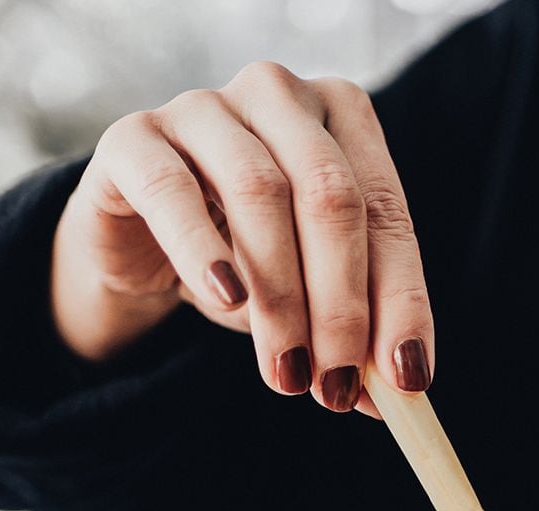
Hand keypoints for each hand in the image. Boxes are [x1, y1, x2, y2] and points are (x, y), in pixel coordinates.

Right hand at [50, 62, 432, 414]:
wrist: (140, 242)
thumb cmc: (243, 255)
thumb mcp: (310, 290)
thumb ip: (355, 330)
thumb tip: (398, 390)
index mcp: (343, 113)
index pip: (386, 210)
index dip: (401, 298)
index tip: (405, 376)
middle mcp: (278, 93)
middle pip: (331, 195)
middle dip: (341, 304)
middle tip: (337, 383)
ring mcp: (202, 106)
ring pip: (259, 192)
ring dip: (279, 296)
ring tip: (285, 371)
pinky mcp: (132, 138)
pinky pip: (173, 190)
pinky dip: (202, 250)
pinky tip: (226, 300)